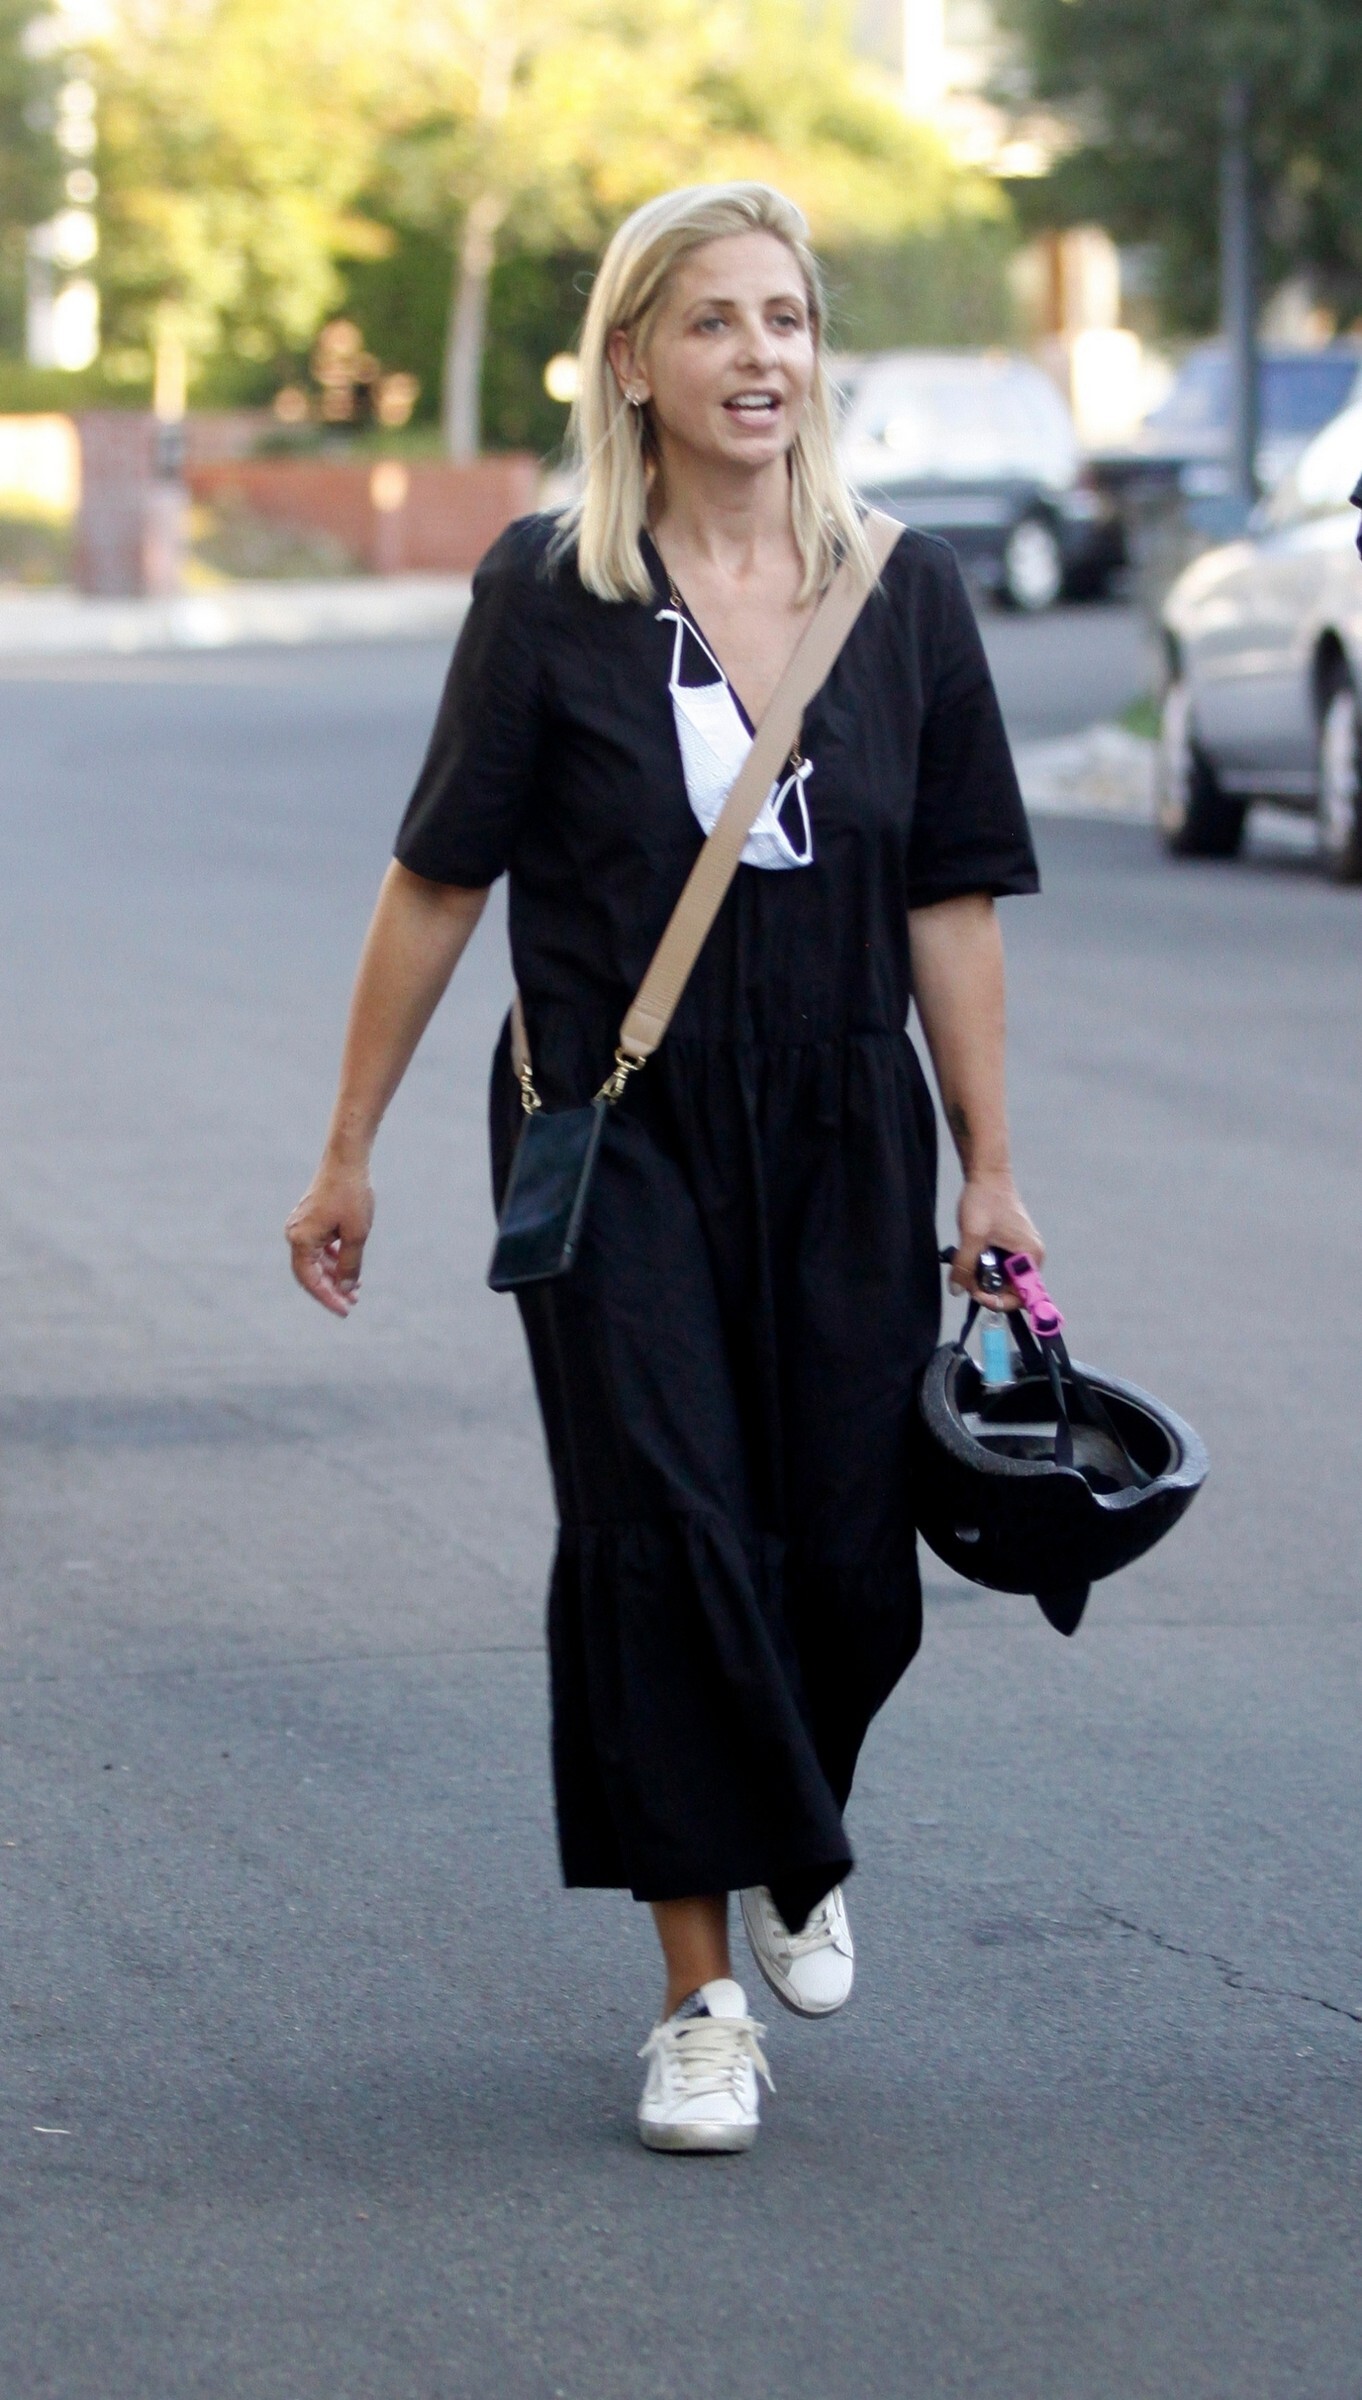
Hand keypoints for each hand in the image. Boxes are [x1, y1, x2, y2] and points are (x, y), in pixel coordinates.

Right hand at [285, 1158, 373, 1317]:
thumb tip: (346, 1290)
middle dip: (331, 1289)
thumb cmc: (352, 1195)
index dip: (328, 1298)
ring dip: (333, 1275)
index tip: (345, 1311)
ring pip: (315, 1261)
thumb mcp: (356, 1235)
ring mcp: (300, 1226)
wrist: (347, 1160)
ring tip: (355, 1289)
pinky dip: (332, 1259)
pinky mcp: (310, 1219)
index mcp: (301, 1240)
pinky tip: (349, 1267)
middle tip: (352, 1304)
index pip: (311, 1280)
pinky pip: (318, 1247)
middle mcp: (295, 1234)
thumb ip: (350, 1265)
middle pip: (310, 1273)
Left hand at [950, 1173, 1044, 1307]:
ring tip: (966, 1262)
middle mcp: (1031, 1256)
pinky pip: (999, 1265)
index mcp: (1030, 1256)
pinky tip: (972, 1252)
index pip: (1023, 1297)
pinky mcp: (1011, 1244)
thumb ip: (965, 1266)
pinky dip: (983, 1265)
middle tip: (965, 1277)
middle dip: (986, 1287)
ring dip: (982, 1276)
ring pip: (1002, 1277)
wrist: (986, 1174)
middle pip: (1011, 1289)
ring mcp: (1022, 1250)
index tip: (976, 1292)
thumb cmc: (984, 1201)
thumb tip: (957, 1290)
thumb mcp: (972, 1236)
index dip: (998, 1301)